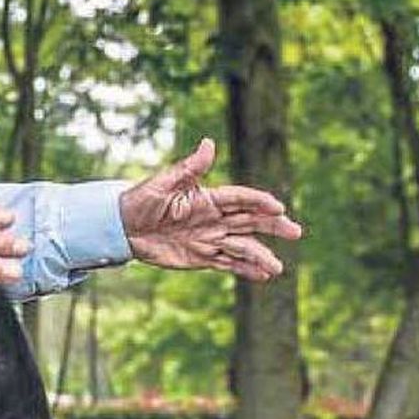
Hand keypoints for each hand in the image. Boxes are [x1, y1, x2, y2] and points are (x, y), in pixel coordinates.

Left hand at [120, 138, 302, 280]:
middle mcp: (214, 218)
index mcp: (208, 198)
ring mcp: (210, 238)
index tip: (278, 207)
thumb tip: (209, 143)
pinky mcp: (201, 257)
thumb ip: (189, 168)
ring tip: (278, 267)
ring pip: (242, 247)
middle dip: (273, 226)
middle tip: (295, 232)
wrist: (122, 227)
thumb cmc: (142, 200)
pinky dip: (245, 269)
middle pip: (251, 221)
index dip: (259, 202)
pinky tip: (263, 276)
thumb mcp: (164, 183)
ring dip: (260, 256)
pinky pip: (227, 264)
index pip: (240, 199)